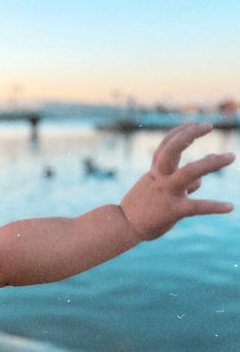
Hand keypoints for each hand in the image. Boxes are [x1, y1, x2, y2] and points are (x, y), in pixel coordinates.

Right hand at [120, 123, 234, 239]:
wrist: (122, 227)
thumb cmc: (139, 210)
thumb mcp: (156, 192)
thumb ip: (180, 185)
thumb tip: (201, 181)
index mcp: (154, 174)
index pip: (165, 147)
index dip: (178, 133)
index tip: (193, 123)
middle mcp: (161, 179)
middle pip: (174, 150)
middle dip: (190, 135)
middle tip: (209, 125)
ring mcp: (167, 193)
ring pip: (190, 172)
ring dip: (211, 163)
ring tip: (231, 156)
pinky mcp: (173, 210)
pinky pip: (197, 207)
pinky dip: (214, 207)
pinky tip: (230, 207)